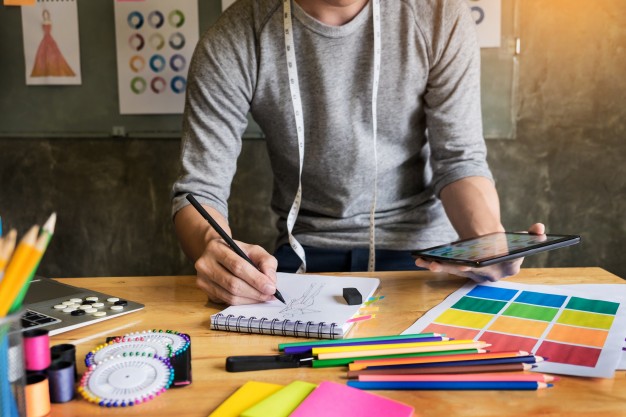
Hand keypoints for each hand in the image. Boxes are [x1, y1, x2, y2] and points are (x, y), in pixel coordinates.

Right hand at [194, 238, 278, 304]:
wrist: (218, 254)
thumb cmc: (238, 252)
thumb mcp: (254, 250)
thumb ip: (266, 262)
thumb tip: (271, 281)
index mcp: (216, 248)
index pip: (237, 266)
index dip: (256, 279)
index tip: (271, 288)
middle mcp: (204, 263)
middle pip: (233, 283)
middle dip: (255, 292)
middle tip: (270, 295)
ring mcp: (202, 278)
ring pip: (229, 295)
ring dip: (250, 299)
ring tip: (264, 297)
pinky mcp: (204, 290)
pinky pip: (226, 301)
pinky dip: (243, 302)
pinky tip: (252, 298)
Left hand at [415, 223, 545, 282]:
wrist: (500, 252)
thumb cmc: (510, 244)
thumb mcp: (523, 240)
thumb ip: (533, 235)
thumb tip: (539, 228)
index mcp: (508, 268)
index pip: (496, 268)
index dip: (482, 266)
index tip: (470, 263)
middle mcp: (490, 276)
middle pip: (470, 271)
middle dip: (455, 268)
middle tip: (441, 264)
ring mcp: (475, 275)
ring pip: (455, 271)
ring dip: (439, 267)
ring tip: (424, 262)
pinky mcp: (463, 271)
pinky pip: (448, 268)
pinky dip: (434, 264)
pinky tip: (420, 260)